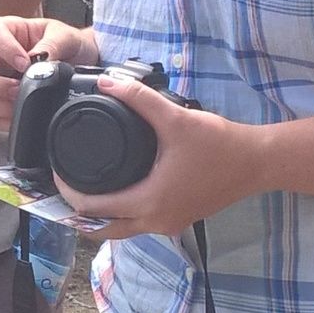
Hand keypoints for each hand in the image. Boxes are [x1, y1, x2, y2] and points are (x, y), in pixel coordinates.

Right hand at [0, 15, 97, 127]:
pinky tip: (21, 115)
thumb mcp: (66, 37)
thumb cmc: (70, 45)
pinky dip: (4, 120)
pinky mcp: (2, 104)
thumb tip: (37, 60)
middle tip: (16, 89)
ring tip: (19, 103)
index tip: (24, 63)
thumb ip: (53, 45)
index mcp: (10, 32)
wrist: (84, 65)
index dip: (4, 48)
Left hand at [67, 77, 269, 242]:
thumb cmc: (219, 144)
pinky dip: (121, 214)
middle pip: (102, 229)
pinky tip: (115, 192)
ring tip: (83, 188)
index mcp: (149, 202)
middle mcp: (155, 221)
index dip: (67, 192)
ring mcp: (168, 224)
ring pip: (121, 230)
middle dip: (78, 212)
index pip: (92, 209)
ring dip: (99, 216)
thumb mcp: (175, 118)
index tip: (57, 172)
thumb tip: (108, 82)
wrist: (257, 162)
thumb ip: (139, 98)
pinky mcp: (178, 219)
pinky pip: (139, 224)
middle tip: (64, 186)